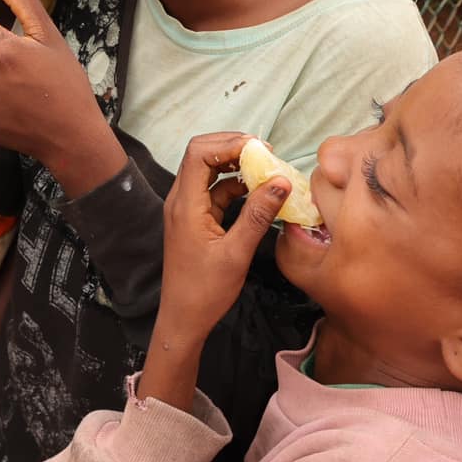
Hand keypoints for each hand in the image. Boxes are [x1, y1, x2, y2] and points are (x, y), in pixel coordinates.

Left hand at [157, 133, 291, 338]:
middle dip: (233, 148)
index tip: (260, 149)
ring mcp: (187, 209)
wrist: (184, 319)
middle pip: (201, 154)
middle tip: (266, 154)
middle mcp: (181, 200)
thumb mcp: (237, 253)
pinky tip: (257, 192)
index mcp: (185, 204)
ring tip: (266, 170)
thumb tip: (281, 181)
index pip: (198, 152)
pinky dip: (234, 185)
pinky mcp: (195, 219)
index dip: (228, 143)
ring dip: (235, 165)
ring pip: (208, 171)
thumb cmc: (205, 291)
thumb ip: (258, 215)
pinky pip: (214, 191)